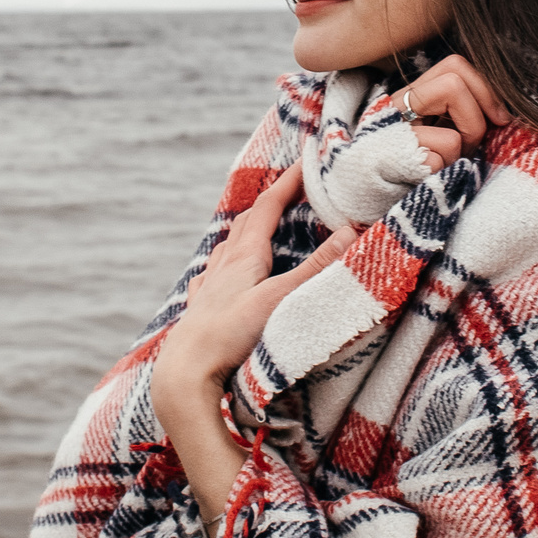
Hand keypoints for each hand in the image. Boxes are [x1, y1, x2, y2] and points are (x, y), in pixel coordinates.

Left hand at [156, 163, 345, 389]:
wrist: (186, 374)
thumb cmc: (231, 336)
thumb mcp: (281, 300)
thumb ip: (316, 268)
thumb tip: (351, 231)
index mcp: (244, 257)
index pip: (268, 207)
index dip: (287, 183)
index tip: (306, 163)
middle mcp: (223, 266)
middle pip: (246, 223)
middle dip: (268, 203)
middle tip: (288, 191)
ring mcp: (209, 288)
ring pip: (226, 248)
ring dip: (244, 231)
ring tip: (255, 227)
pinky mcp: (200, 311)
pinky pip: (210, 276)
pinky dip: (221, 265)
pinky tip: (216, 272)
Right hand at [391, 54, 512, 171]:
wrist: (382, 212)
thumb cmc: (420, 176)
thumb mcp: (441, 138)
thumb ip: (459, 115)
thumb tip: (503, 110)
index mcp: (410, 98)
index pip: (454, 66)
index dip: (484, 88)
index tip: (499, 118)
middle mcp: (397, 105)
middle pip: (454, 75)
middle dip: (477, 110)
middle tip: (473, 142)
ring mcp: (394, 127)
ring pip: (452, 100)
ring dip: (463, 141)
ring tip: (448, 162)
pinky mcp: (396, 152)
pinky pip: (446, 147)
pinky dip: (449, 168)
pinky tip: (432, 178)